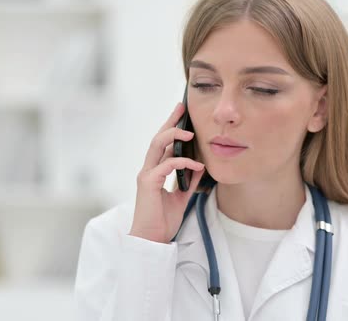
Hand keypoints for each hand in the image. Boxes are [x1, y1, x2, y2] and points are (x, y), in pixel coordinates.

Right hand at [129, 102, 205, 243]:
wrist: (152, 239)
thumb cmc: (162, 220)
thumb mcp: (181, 196)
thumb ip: (188, 180)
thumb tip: (200, 166)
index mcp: (155, 171)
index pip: (162, 144)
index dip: (170, 126)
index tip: (181, 112)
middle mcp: (148, 169)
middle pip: (158, 138)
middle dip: (170, 121)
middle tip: (182, 108)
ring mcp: (147, 175)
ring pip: (157, 145)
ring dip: (173, 135)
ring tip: (190, 133)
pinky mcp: (149, 183)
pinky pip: (166, 165)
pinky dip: (183, 162)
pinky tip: (196, 165)